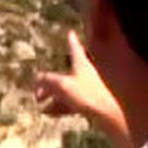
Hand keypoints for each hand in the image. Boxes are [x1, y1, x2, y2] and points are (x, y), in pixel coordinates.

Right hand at [34, 30, 129, 147]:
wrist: (110, 115)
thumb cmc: (89, 96)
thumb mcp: (63, 86)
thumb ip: (48, 80)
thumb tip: (37, 78)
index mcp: (82, 64)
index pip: (75, 48)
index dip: (71, 41)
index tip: (71, 32)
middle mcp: (86, 74)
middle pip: (64, 74)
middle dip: (49, 83)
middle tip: (38, 92)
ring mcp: (89, 89)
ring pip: (67, 90)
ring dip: (53, 98)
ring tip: (41, 107)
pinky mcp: (90, 104)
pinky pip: (72, 102)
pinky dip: (60, 106)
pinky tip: (50, 113)